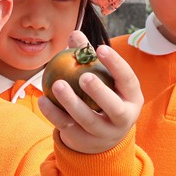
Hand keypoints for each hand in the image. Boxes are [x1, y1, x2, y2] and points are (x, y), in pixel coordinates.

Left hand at [38, 31, 142, 154]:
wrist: (101, 138)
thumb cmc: (102, 99)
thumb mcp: (103, 80)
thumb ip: (89, 58)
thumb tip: (75, 34)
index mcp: (132, 99)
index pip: (128, 81)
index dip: (117, 64)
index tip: (100, 48)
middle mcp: (123, 119)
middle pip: (114, 108)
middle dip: (100, 92)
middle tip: (84, 75)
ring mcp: (103, 133)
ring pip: (88, 120)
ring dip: (71, 102)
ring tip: (58, 84)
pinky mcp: (84, 141)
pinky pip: (67, 127)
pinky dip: (54, 114)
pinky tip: (43, 99)